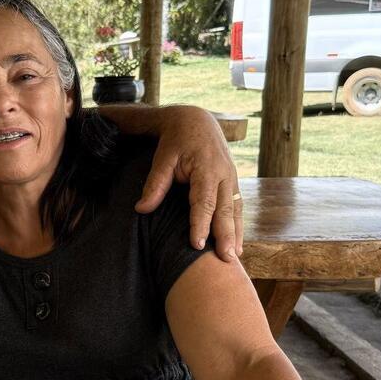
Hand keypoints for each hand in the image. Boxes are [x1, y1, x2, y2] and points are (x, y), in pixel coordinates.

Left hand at [134, 106, 242, 260]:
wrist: (196, 120)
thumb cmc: (177, 140)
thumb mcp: (163, 157)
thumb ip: (155, 184)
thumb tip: (141, 209)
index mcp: (207, 168)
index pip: (203, 201)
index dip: (201, 224)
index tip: (197, 244)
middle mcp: (224, 175)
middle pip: (225, 210)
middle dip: (226, 235)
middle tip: (225, 259)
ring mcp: (232, 178)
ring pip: (235, 210)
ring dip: (236, 234)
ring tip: (234, 258)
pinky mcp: (233, 182)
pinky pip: (237, 207)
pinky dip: (239, 225)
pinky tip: (237, 244)